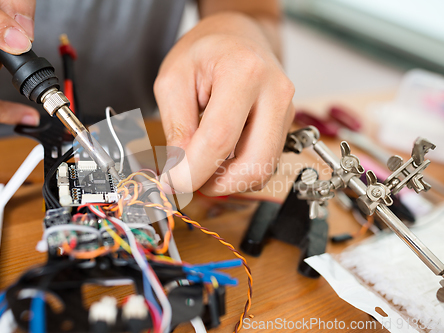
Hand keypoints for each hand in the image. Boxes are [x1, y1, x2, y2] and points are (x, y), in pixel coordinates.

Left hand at [155, 13, 294, 194]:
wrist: (238, 37)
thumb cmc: (204, 51)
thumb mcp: (173, 80)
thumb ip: (176, 127)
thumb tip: (179, 170)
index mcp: (244, 72)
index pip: (220, 139)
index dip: (192, 170)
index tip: (172, 182)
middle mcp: (275, 93)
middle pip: (254, 164)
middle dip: (216, 185)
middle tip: (188, 180)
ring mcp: (286, 112)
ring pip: (263, 170)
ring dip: (228, 181)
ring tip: (201, 166)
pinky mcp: (285, 126)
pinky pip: (265, 164)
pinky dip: (239, 173)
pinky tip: (219, 159)